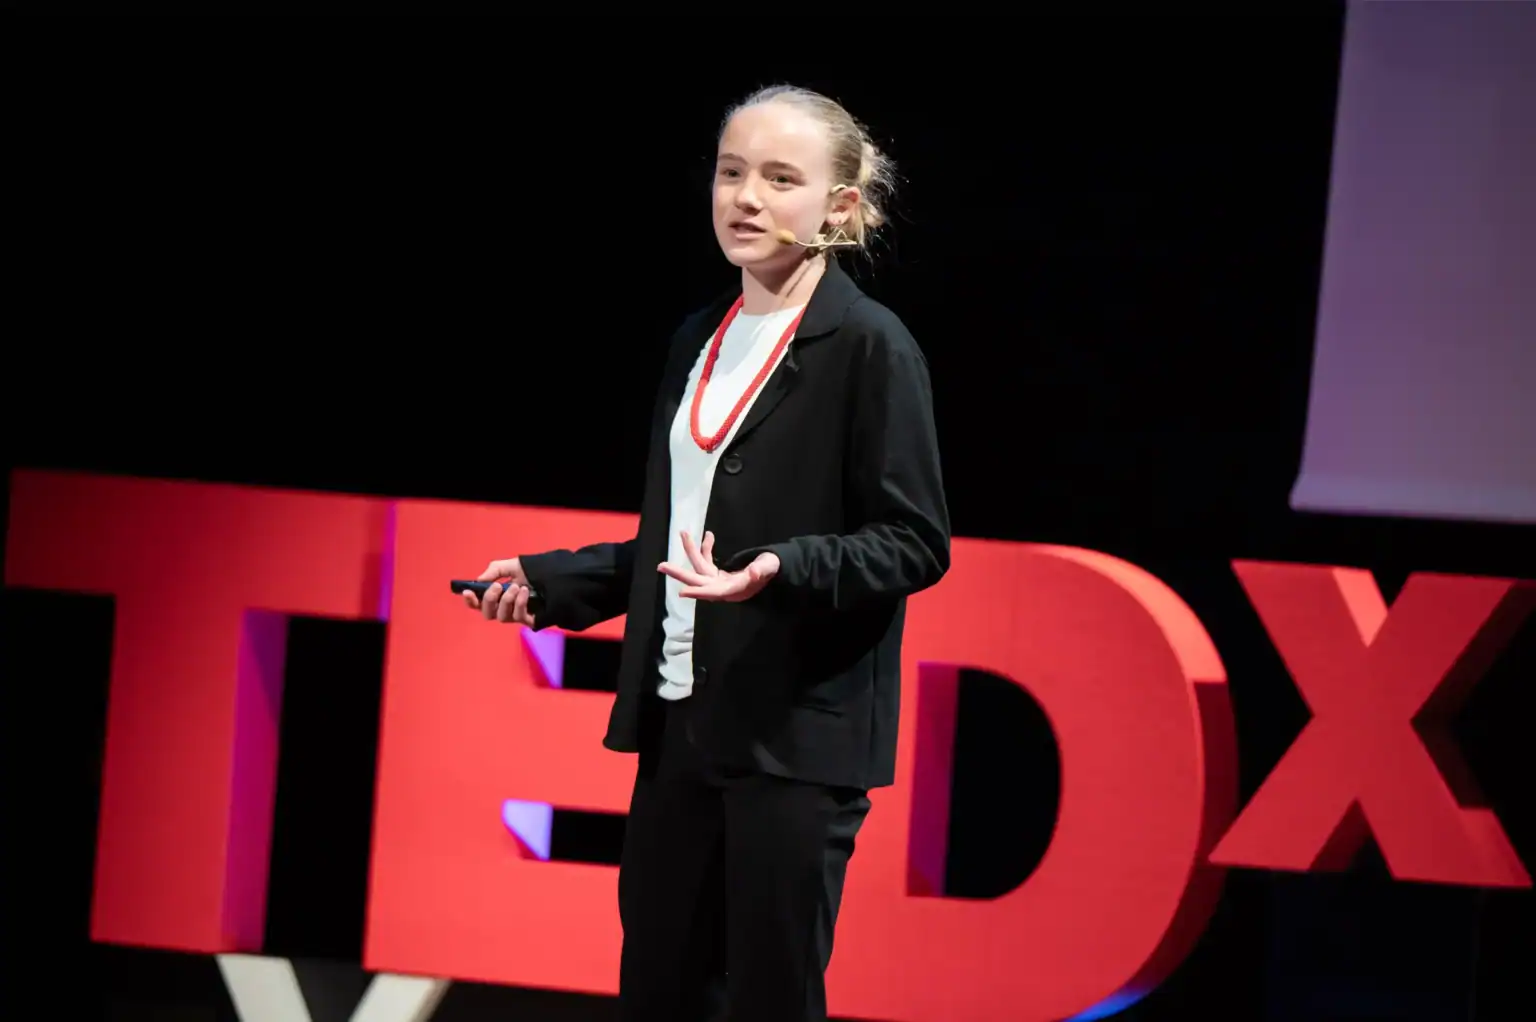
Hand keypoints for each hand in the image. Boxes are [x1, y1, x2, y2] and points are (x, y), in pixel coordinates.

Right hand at [463, 557, 537, 625]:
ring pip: (502, 616)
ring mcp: (515, 615)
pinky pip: (518, 617)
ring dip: (506, 600)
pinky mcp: (528, 620)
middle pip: (487, 614)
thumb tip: (480, 580)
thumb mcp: (511, 566)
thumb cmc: (530, 572)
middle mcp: (503, 608)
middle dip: (489, 599)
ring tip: (516, 586)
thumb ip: (495, 570)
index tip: (467, 591)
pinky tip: (525, 592)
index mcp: (496, 597)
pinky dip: (519, 603)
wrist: (554, 576)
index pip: (477, 604)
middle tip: (497, 585)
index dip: (470, 601)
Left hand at [658, 530, 778, 602]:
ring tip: (683, 533)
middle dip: (680, 573)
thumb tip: (753, 572)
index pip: (714, 592)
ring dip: (691, 551)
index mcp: (735, 590)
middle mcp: (724, 587)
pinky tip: (708, 536)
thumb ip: (761, 569)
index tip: (682, 591)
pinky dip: (706, 549)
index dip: (699, 592)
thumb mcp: (769, 567)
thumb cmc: (771, 569)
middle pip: (698, 581)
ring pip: (700, 568)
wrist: (772, 570)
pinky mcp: (719, 575)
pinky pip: (707, 562)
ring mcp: (720, 581)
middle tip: (661, 566)